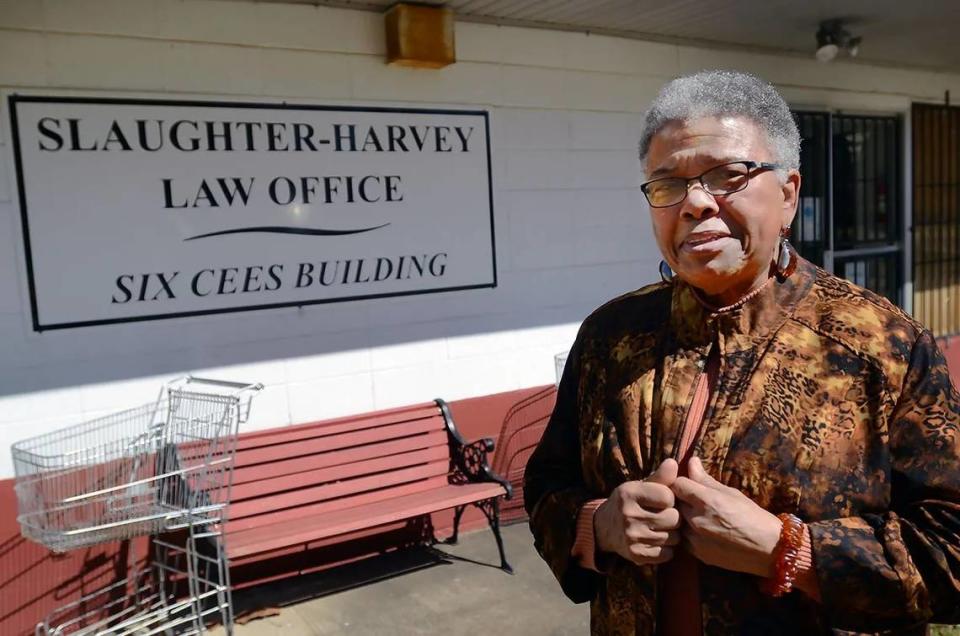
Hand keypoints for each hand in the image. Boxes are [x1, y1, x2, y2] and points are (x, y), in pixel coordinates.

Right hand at [594, 458, 681, 565]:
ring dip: (672, 533)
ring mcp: (631, 536)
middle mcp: (628, 514)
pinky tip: (658, 540)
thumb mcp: (640, 486)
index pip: (668, 497)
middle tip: (666, 515)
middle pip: (673, 518)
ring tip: (662, 528)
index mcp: (629, 493)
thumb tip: (673, 462)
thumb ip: (659, 476)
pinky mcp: (636, 554)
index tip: (664, 500)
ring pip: (673, 537)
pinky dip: (667, 548)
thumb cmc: (630, 502)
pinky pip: (667, 554)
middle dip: (674, 517)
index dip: (671, 498)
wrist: (605, 527)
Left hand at [671, 456, 781, 576]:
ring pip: (677, 522)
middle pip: (674, 503)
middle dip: (680, 499)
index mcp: (706, 501)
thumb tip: (691, 461)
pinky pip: (684, 539)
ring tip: (700, 516)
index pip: (677, 484)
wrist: (768, 549)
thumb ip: (705, 479)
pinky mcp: (697, 554)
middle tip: (693, 500)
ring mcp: (695, 539)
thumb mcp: (731, 493)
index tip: (687, 484)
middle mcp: (696, 520)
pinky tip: (704, 531)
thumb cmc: (753, 516)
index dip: (681, 482)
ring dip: (683, 517)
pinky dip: (689, 533)